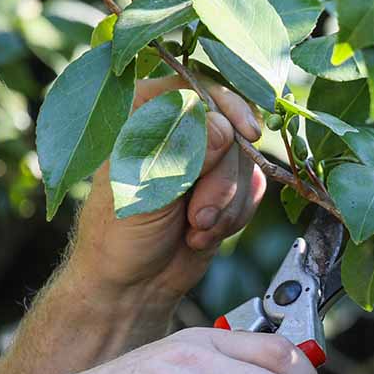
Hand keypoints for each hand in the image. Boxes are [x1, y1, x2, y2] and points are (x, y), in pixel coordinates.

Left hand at [66, 76, 268, 304]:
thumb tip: (221, 128)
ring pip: (245, 161)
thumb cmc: (119, 235)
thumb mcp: (144, 190)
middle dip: (221, 178)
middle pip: (230, 127)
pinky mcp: (224, 186)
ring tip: (195, 229)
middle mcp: (176, 130)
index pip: (194, 87)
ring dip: (226, 203)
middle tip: (198, 214)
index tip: (245, 133)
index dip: (227, 106)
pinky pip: (253, 187)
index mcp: (142, 114)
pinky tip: (204, 234)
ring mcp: (203, 158)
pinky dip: (235, 216)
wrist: (132, 286)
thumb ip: (181, 155)